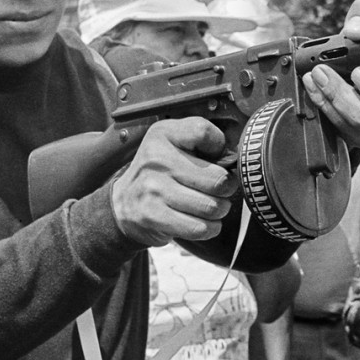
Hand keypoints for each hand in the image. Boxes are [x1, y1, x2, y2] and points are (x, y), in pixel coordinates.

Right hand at [111, 118, 237, 245]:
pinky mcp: (154, 217)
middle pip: (218, 179)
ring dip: (220, 210)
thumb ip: (203, 140)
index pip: (203, 132)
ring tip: (211, 205)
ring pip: (212, 206)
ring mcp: (153, 189)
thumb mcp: (174, 143)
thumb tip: (236, 157)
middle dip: (227, 188)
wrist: (123, 202)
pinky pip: (200, 228)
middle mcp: (156, 159)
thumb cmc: (161, 171)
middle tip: (221, 190)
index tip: (216, 157)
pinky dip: (209, 228)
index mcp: (164, 134)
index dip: (220, 147)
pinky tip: (202, 221)